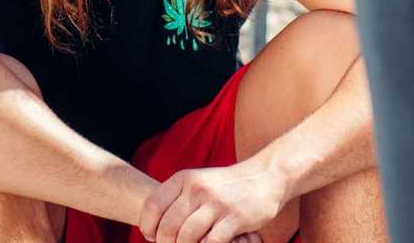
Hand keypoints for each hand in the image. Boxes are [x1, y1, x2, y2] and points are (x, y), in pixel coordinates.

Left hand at [138, 159, 287, 242]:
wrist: (264, 176)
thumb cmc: (226, 187)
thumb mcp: (198, 182)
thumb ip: (177, 199)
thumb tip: (152, 228)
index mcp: (184, 179)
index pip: (152, 206)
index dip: (148, 228)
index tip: (153, 238)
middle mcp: (197, 188)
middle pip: (168, 227)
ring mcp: (216, 203)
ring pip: (186, 237)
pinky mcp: (234, 218)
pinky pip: (210, 242)